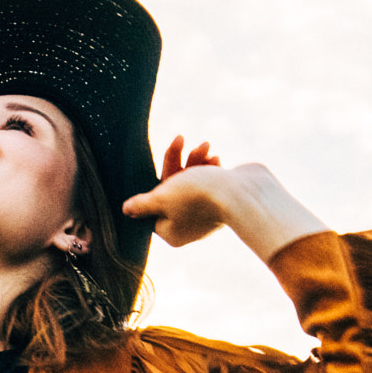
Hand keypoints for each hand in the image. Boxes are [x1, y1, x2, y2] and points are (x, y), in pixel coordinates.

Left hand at [123, 141, 328, 261]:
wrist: (245, 192)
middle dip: (176, 163)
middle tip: (180, 139)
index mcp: (171, 233)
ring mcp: (206, 215)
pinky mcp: (222, 202)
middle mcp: (188, 227)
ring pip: (190, 182)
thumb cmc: (199, 194)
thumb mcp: (163, 196)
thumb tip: (126, 210)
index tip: (163, 170)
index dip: (156, 186)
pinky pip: (208, 182)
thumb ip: (144, 204)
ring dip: (195, 160)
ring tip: (206, 146)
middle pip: (170, 191)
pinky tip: (216, 157)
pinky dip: (209, 168)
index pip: (153, 207)